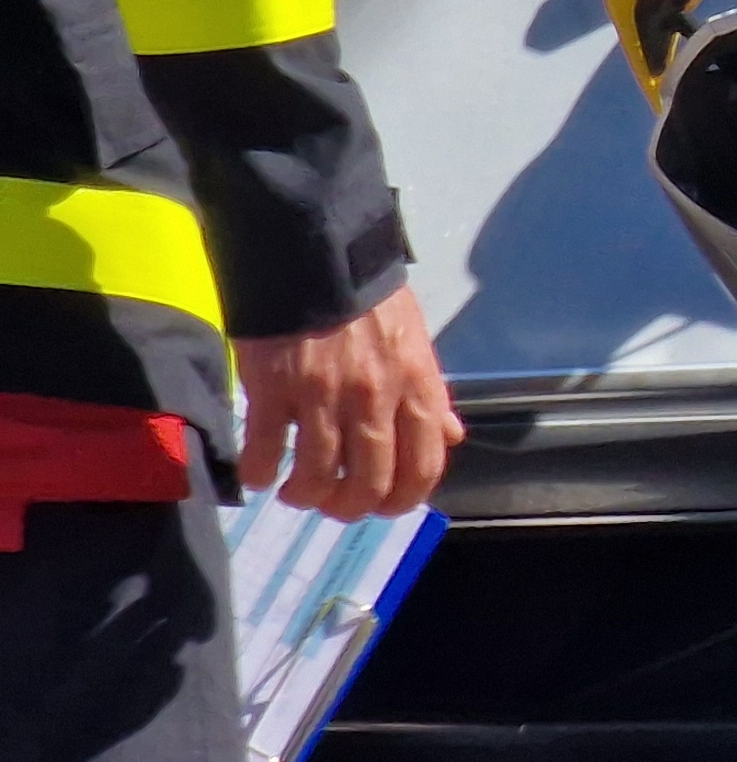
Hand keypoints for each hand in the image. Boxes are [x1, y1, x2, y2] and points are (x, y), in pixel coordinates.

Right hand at [236, 284, 461, 517]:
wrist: (315, 254)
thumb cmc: (368, 299)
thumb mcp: (415, 341)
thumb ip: (430, 394)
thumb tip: (450, 435)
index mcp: (416, 385)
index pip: (423, 466)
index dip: (403, 500)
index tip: (383, 506)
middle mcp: (375, 397)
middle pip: (368, 483)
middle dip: (350, 506)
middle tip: (334, 503)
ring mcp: (323, 396)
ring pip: (316, 477)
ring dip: (305, 495)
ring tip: (296, 490)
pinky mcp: (273, 389)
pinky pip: (265, 452)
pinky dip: (260, 474)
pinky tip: (260, 473)